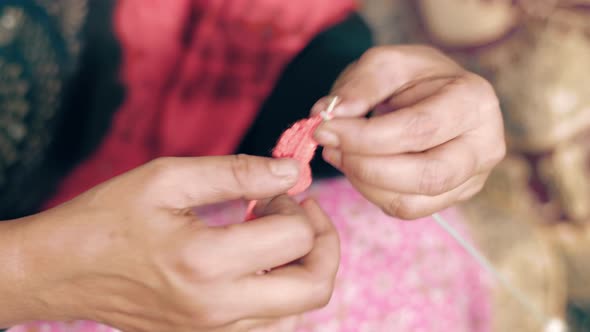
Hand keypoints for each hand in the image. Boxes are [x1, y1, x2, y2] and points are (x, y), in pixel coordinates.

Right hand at [8, 155, 338, 331]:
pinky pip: (272, 326)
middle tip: (304, 214)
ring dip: (303, 269)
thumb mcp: (168, 178)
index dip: (296, 203)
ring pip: (298, 311)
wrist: (64, 270)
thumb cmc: (109, 218)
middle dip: (325, 243)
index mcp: (206, 261)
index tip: (276, 190)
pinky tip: (261, 267)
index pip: (296, 236)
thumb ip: (237, 173)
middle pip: (314, 287)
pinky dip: (283, 295)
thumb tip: (290, 172)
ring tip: (276, 238)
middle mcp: (217, 308)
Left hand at [312, 45, 504, 218]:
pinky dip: (371, 193)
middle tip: (330, 147)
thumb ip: (358, 85)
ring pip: (412, 202)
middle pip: (425, 176)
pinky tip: (354, 167)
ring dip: (363, 182)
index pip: (418, 129)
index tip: (324, 129)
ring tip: (338, 153)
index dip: (365, 136)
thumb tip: (327, 114)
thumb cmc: (413, 77)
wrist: (434, 94)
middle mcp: (484, 146)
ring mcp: (472, 179)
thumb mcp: (386, 63)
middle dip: (366, 167)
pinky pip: (405, 209)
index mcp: (474, 101)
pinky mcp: (451, 198)